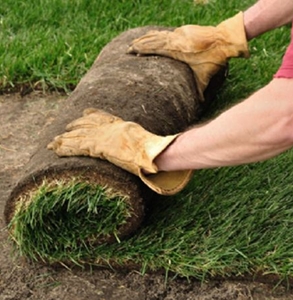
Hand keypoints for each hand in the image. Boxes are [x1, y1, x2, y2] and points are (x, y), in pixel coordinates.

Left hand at [47, 108, 191, 194]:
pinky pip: (76, 147)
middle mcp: (110, 128)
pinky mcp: (97, 147)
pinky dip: (65, 148)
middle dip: (75, 127)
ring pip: (79, 136)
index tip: (85, 112)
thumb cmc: (155, 151)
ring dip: (65, 139)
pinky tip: (55, 149)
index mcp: (122, 126)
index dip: (92, 115)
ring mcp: (103, 137)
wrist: (152, 151)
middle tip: (65, 128)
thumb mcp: (150, 144)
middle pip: (88, 125)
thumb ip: (148, 147)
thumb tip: (158, 155)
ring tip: (52, 142)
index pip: (104, 117)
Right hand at [127, 12, 248, 96]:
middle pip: (153, 40)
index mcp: (176, 50)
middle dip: (140, 44)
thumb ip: (200, 91)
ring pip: (159, 34)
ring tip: (137, 41)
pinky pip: (167, 32)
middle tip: (128, 48)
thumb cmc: (214, 60)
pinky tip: (154, 35)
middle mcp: (175, 39)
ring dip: (148, 37)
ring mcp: (180, 33)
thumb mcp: (205, 77)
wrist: (225, 39)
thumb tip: (200, 106)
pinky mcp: (185, 30)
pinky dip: (158, 34)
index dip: (141, 49)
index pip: (154, 48)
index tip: (131, 52)